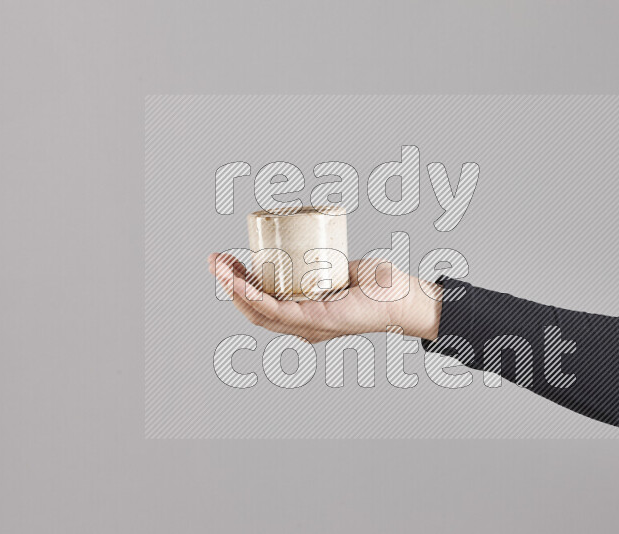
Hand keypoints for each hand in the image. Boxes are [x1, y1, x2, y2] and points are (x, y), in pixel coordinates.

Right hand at [208, 253, 441, 342]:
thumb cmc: (379, 286)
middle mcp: (301, 326)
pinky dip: (252, 298)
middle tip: (215, 259)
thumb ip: (325, 264)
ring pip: (257, 311)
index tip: (229, 261)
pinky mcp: (314, 321)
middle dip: (228, 283)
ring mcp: (306, 326)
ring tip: (218, 265)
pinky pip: (275, 311)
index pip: (262, 304)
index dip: (239, 285)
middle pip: (252, 308)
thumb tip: (311, 245)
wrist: (403, 296)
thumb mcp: (340, 272)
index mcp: (303, 316)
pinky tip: (237, 284)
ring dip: (232, 288)